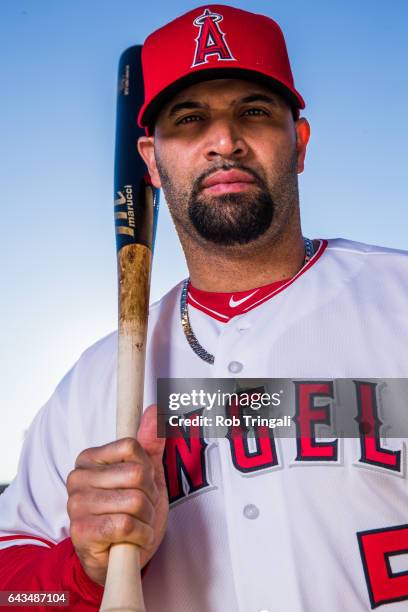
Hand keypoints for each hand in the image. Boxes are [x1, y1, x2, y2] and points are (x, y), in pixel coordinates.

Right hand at [66, 405, 167, 585]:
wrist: (120, 557)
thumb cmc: (132, 512)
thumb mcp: (147, 475)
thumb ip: (150, 443)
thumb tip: (155, 410)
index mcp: (89, 458)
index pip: (131, 446)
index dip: (147, 468)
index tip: (142, 483)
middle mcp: (77, 477)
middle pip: (137, 473)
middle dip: (150, 496)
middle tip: (141, 509)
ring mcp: (76, 504)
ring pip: (135, 500)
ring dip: (147, 518)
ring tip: (137, 524)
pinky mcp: (81, 531)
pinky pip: (127, 525)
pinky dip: (141, 535)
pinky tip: (132, 539)